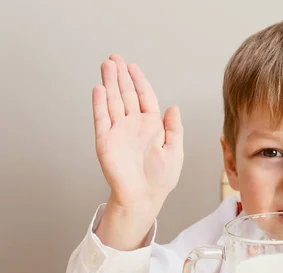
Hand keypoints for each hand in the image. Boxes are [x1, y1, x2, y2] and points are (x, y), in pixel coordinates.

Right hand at [93, 54, 183, 212]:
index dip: (139, 81)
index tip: (133, 66)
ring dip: (110, 83)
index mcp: (152, 126)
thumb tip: (174, 107)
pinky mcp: (106, 141)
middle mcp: (134, 125)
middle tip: (115, 57)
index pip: (145, 97)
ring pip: (113, 102)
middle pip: (127, 94)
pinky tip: (100, 89)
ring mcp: (119, 131)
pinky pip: (102, 118)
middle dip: (121, 76)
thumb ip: (174, 129)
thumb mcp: (175, 151)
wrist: (144, 197)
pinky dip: (100, 104)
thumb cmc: (161, 178)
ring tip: (106, 65)